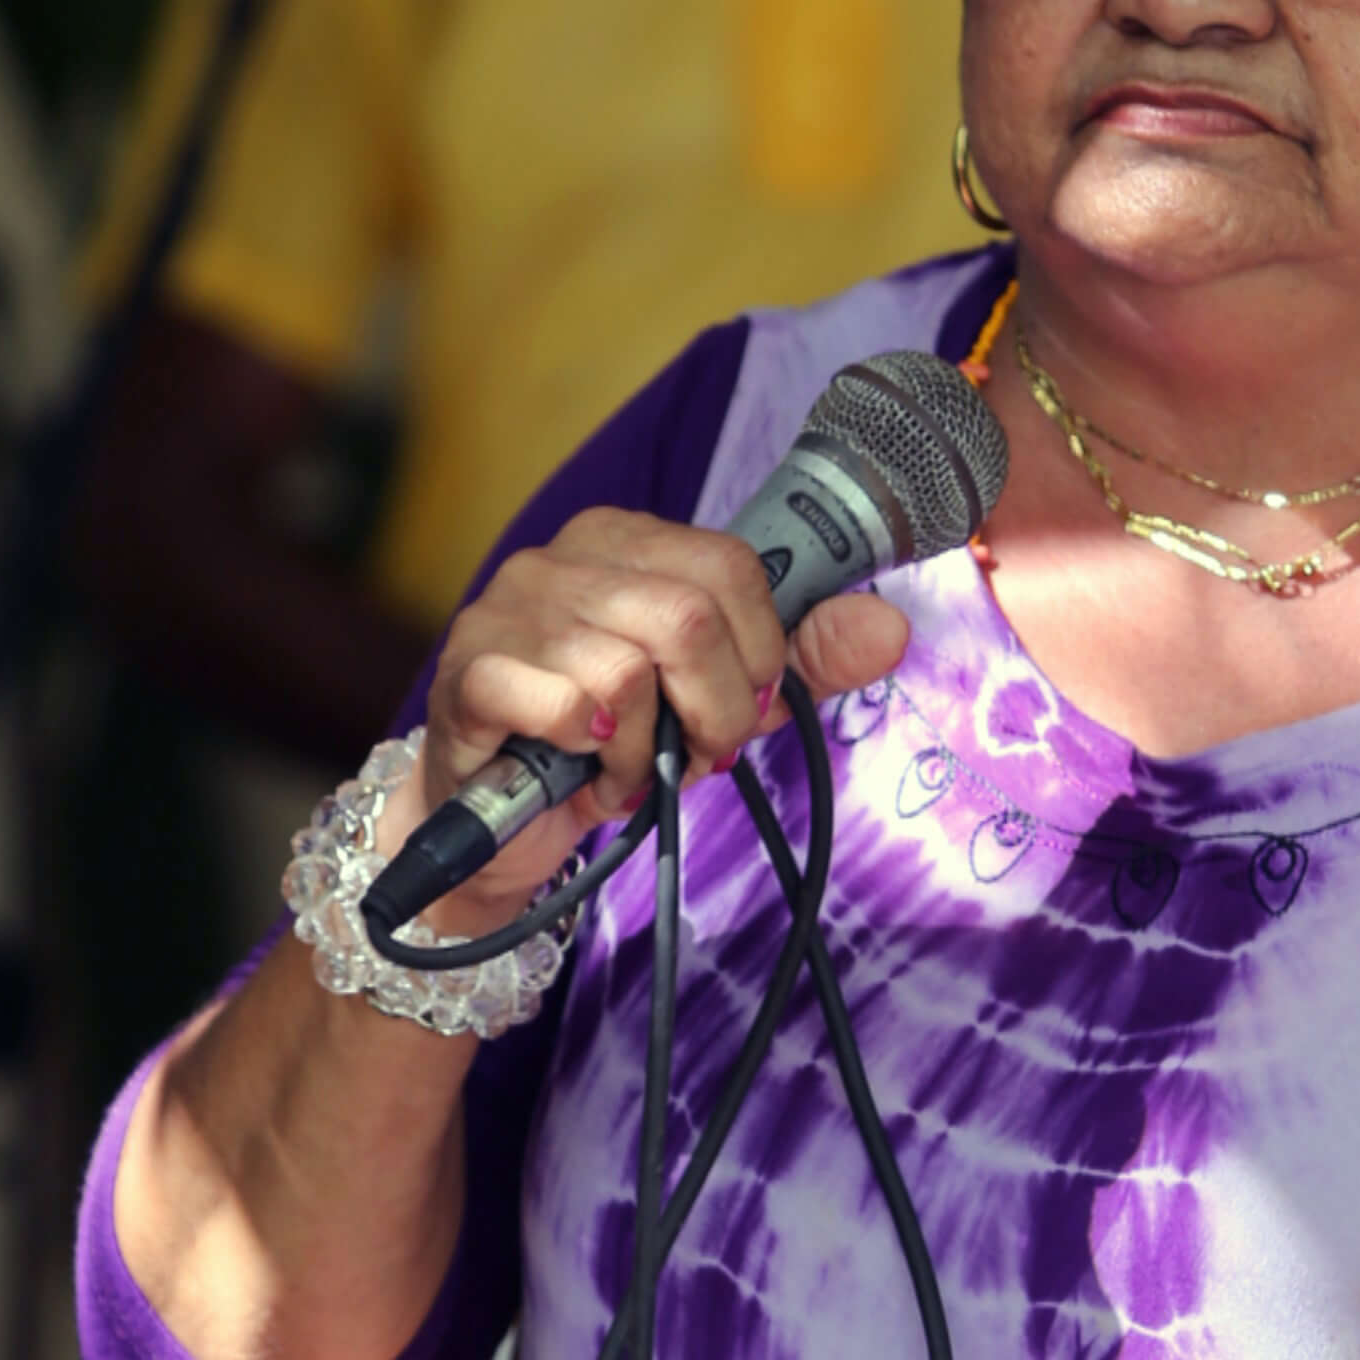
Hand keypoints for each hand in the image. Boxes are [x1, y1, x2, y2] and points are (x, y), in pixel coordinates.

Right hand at [401, 512, 907, 916]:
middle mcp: (560, 557)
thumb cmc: (608, 744)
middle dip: (714, 710)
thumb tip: (889, 628)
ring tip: (628, 768)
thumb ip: (803, 660)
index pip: (729, 566)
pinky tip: (582, 774)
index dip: (760, 653)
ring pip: (625, 673)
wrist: (497, 818)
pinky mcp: (470, 671)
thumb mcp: (717, 699)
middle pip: (687, 617)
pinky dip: (593, 763)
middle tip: (698, 753)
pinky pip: (565, 709)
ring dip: (646, 751)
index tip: (749, 707)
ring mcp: (506, 609)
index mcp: (625, 541)